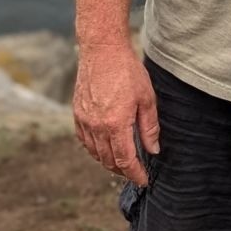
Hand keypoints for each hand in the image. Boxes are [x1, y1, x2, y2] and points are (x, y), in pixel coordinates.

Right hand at [72, 41, 159, 184]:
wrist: (102, 49)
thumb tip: (153, 150)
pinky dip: (95, 149)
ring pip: (95, 153)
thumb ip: (149, 128)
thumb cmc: (127, 71)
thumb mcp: (146, 98)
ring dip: (108, 162)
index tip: (143, 180)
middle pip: (108, 161)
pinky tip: (104, 147)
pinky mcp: (77, 113)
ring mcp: (84, 120)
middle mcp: (96, 126)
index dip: (135, 174)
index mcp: (115, 124)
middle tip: (135, 171)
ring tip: (122, 162)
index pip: (125, 161)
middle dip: (123, 171)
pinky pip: (84, 140)